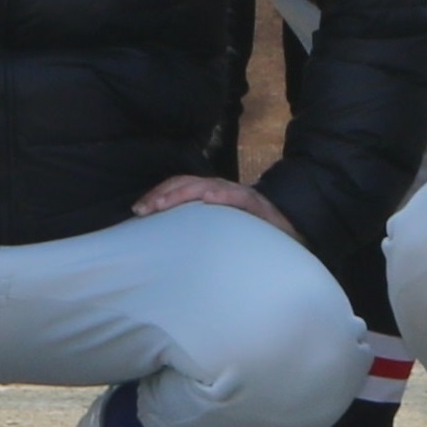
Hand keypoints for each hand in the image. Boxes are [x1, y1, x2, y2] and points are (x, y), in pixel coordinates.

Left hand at [129, 172, 296, 239]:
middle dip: (162, 194)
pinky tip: (209, 198)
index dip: (158, 194)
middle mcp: (221, 190)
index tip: (138, 210)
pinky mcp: (256, 205)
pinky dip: (223, 195)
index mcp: (209, 194)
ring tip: (164, 203)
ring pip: (207, 186)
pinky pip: (238, 197)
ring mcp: (238, 195)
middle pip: (186, 183)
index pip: (179, 186)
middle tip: (143, 209)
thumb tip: (164, 242)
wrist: (289, 229)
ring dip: (183, 193)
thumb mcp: (218, 228)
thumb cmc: (248, 232)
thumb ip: (196, 229)